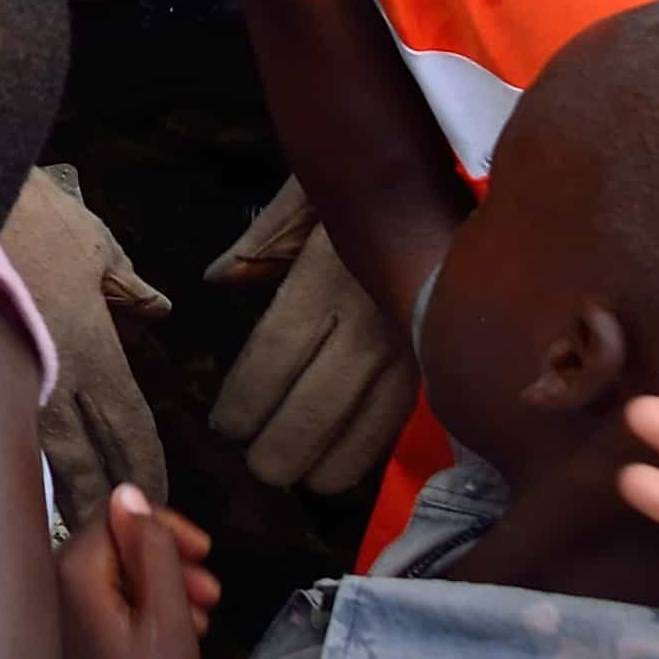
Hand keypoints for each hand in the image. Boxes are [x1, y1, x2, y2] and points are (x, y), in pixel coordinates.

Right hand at [0, 170, 175, 529]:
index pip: (130, 429)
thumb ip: (124, 282)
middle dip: (104, 502)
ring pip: (41, 462)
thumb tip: (158, 308)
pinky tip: (7, 482)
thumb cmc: (24, 216)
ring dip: (56, 496)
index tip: (156, 499)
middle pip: (88, 463)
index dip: (146, 468)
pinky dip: (12, 463)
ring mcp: (8, 387)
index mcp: (94, 350)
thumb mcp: (90, 240)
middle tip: (116, 543)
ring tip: (66, 533)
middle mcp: (57, 382)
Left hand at [57, 488, 206, 658]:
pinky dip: (139, 616)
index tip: (204, 550)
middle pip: (113, 548)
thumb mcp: (168, 621)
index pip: (115, 516)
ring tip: (199, 621)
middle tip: (210, 591)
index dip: (164, 527)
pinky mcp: (61, 649)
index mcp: (71, 576)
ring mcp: (52, 622)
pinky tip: (171, 641)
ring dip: (159, 592)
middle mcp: (49, 591)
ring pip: (111, 582)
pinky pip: (100, 611)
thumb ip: (152, 552)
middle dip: (166, 563)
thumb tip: (131, 493)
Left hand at [206, 182, 418, 494]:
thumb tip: (216, 282)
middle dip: (283, 447)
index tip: (225, 425)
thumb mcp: (302, 199)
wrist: (442, 179)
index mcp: (323, 279)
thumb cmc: (362, 183)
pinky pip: (401, 414)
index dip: (247, 399)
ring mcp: (408, 343)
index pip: (274, 356)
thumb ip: (259, 246)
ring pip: (364, 424)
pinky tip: (348, 464)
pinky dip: (373, 447)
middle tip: (258, 468)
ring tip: (300, 480)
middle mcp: (367, 320)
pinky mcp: (435, 355)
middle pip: (315, 405)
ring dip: (328, 460)